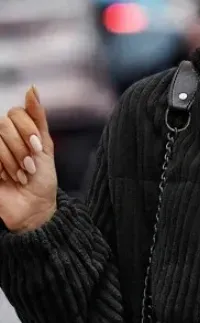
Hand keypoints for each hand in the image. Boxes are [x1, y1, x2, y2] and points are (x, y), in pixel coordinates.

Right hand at [0, 86, 57, 231]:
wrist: (35, 208)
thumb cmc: (41, 181)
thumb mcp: (45, 147)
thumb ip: (38, 118)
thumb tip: (32, 89)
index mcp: (17, 129)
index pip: (15, 113)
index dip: (27, 130)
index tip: (37, 149)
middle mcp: (2, 135)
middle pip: (4, 125)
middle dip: (21, 149)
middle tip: (29, 168)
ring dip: (12, 162)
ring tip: (20, 176)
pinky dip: (1, 168)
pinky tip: (6, 178)